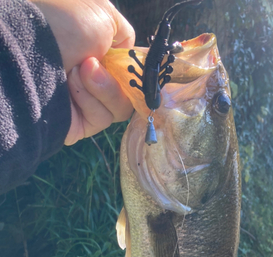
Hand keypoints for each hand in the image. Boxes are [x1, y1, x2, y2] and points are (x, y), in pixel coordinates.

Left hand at [30, 0, 134, 144]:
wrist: (31, 50)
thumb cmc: (64, 25)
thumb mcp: (104, 14)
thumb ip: (124, 34)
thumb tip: (126, 53)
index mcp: (95, 51)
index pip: (128, 68)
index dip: (136, 69)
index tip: (139, 66)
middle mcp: (90, 77)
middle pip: (129, 91)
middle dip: (118, 78)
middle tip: (97, 64)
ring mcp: (83, 101)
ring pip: (119, 107)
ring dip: (105, 87)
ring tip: (80, 71)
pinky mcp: (78, 123)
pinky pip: (102, 118)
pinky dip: (91, 100)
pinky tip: (71, 85)